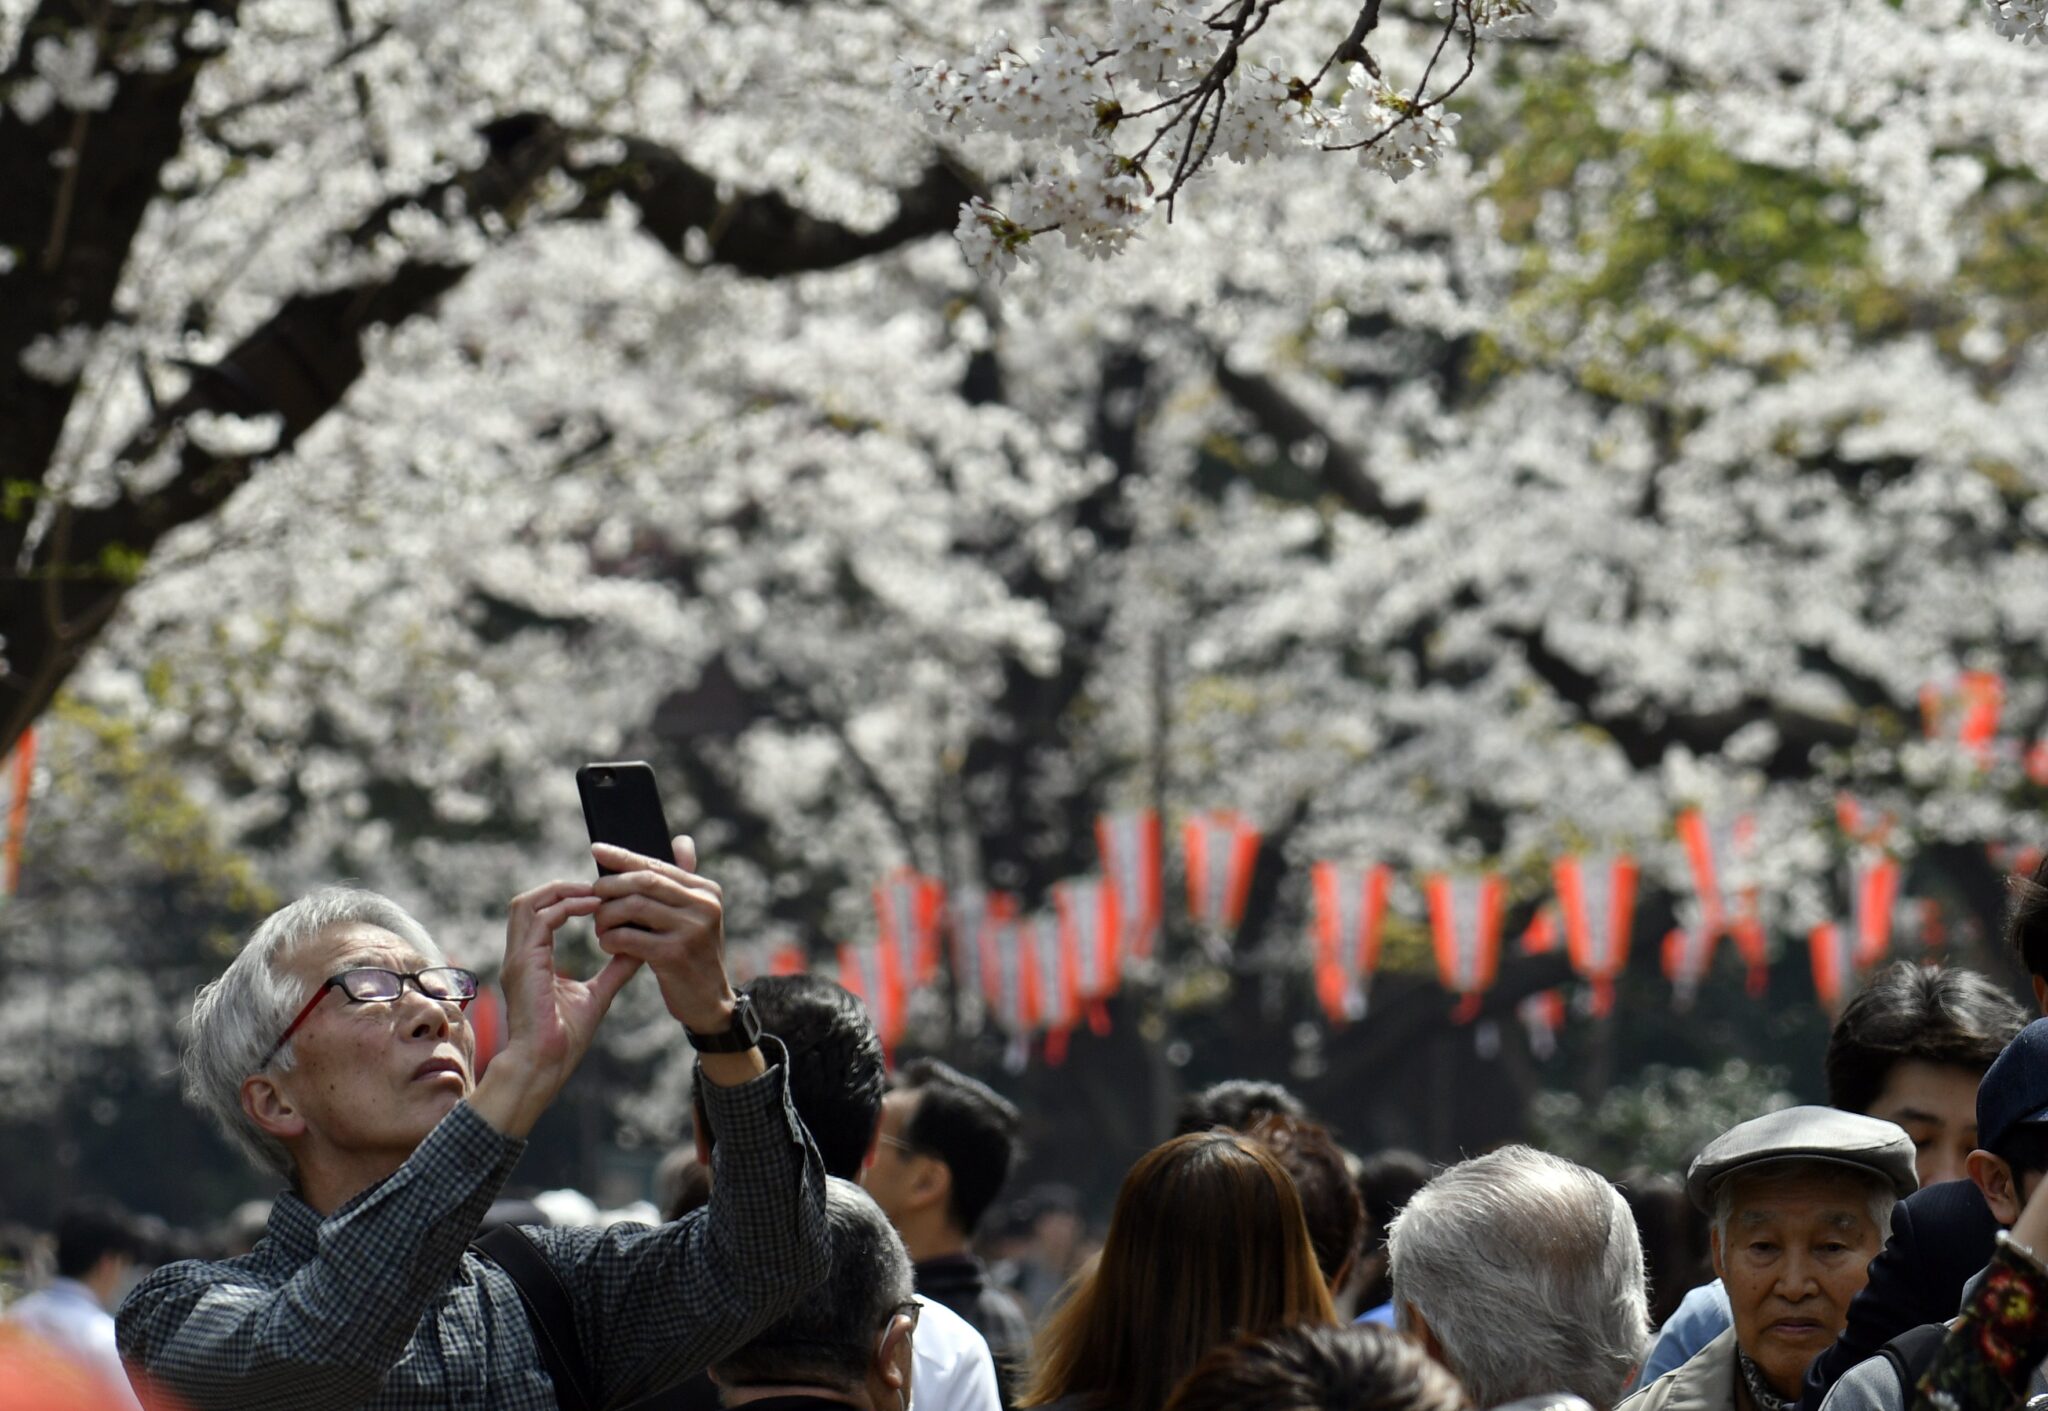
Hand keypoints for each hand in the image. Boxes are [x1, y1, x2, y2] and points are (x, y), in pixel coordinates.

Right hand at [471, 880, 640, 1136]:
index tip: (600, 893)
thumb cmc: (564, 1038)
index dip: (566, 897)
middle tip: (598, 886)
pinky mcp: (524, 964)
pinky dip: (566, 908)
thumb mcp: (597, 995)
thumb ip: (615, 970)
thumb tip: (639, 948)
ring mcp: (518, 958)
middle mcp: (520, 954)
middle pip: (528, 901)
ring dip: (562, 892)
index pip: (539, 913)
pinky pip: (540, 920)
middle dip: (562, 887)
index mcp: (532, 959)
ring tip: (595, 892)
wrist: (544, 1065)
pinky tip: (593, 908)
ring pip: (527, 903)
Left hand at [590, 836, 737, 1035]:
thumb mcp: (696, 916)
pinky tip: (608, 943)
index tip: (597, 849)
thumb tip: (681, 842)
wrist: (710, 1002)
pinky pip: (630, 937)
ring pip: (633, 907)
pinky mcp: (675, 954)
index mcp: (707, 891)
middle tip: (592, 895)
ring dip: (607, 915)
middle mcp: (703, 905)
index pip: (657, 865)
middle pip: (644, 881)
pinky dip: (612, 938)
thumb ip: (684, 882)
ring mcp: (691, 930)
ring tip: (601, 926)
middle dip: (611, 885)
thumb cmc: (693, 955)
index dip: (624, 856)